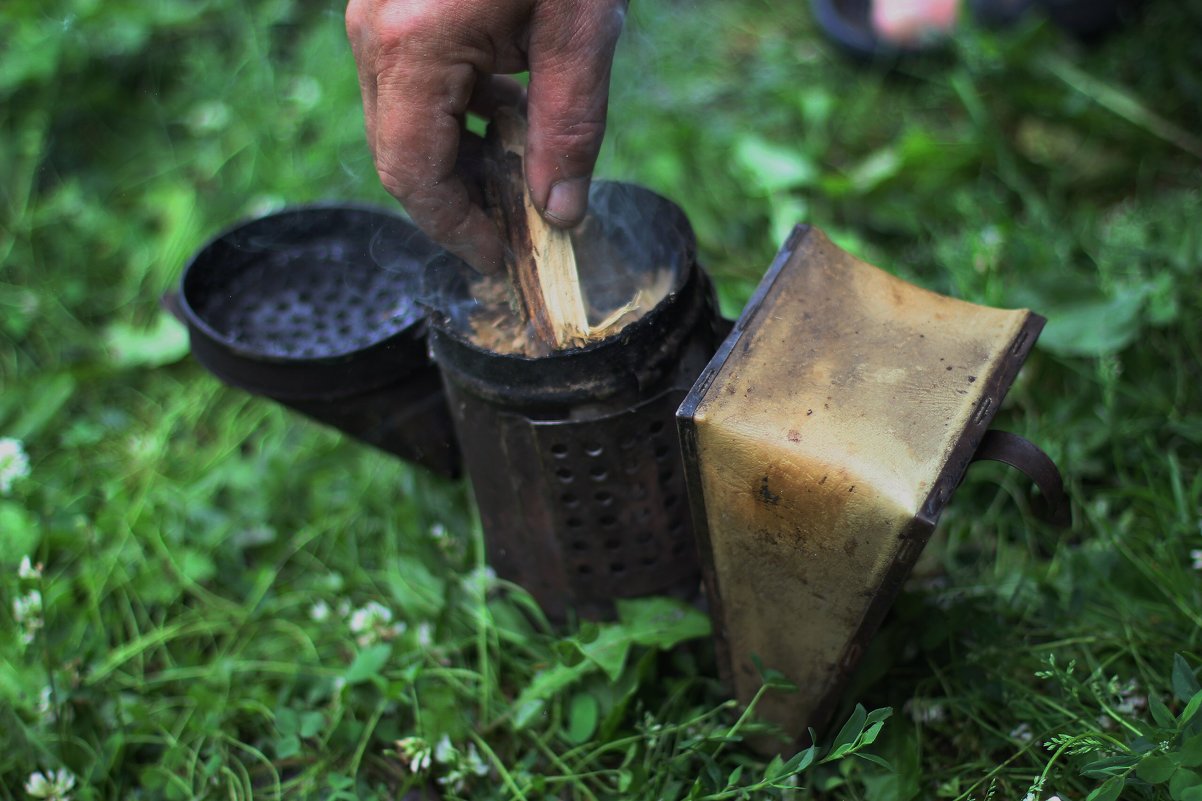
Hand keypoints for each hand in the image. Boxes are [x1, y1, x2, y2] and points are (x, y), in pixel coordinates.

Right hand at [346, 0, 626, 271]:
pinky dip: (456, 109)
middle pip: (400, 152)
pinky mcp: (391, 1)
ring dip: (460, 153)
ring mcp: (374, 12)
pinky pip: (410, 78)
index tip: (498, 258)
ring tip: (525, 167)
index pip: (413, 174)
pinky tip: (512, 107)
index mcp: (413, 46)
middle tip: (518, 225)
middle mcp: (374, 32)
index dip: (454, 228)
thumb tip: (560, 213)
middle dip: (458, 199)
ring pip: (402, 119)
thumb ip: (568, 127)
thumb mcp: (580, 28)